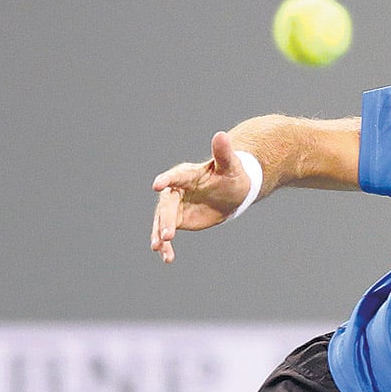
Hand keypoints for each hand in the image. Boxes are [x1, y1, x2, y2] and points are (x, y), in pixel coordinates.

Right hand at [151, 131, 249, 262]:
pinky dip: (165, 245)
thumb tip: (222, 134)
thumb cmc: (233, 175)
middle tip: (167, 235)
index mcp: (187, 174)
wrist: (232, 192)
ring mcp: (174, 206)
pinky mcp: (176, 220)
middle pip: (167, 205)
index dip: (166, 180)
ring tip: (159, 248)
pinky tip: (167, 257)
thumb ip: (223, 152)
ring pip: (161, 221)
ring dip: (159, 235)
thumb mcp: (231, 165)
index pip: (175, 176)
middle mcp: (176, 190)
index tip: (157, 185)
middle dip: (165, 219)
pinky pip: (166, 233)